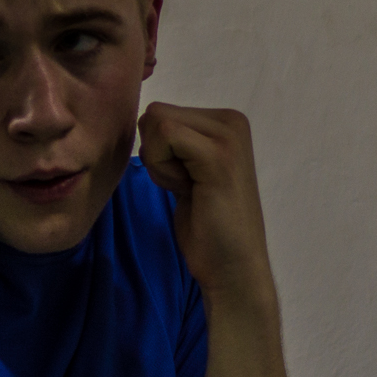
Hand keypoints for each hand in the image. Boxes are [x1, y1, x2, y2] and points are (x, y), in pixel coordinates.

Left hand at [137, 102, 274, 304]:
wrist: (231, 263)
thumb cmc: (205, 223)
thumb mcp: (185, 169)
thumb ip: (171, 141)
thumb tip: (144, 116)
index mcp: (225, 121)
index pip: (158, 112)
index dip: (156, 151)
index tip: (185, 179)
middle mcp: (231, 119)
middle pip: (154, 114)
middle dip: (155, 154)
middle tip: (186, 185)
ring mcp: (228, 134)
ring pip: (156, 123)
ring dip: (159, 163)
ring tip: (190, 188)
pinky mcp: (218, 154)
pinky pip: (163, 138)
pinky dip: (162, 169)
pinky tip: (188, 190)